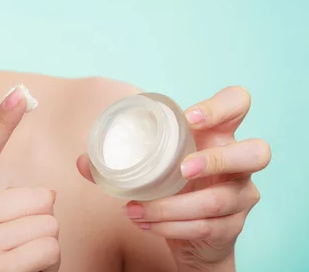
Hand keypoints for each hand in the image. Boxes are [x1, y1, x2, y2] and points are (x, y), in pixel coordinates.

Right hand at [0, 87, 60, 271]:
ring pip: (49, 224)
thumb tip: (49, 196)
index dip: (1, 120)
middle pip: (41, 197)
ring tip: (17, 265)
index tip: (18, 93)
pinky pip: (49, 248)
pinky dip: (47, 265)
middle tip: (15, 250)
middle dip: (41, 225)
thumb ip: (3, 206)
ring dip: (45, 249)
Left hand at [78, 86, 270, 269]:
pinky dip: (170, 226)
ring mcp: (241, 196)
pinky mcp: (232, 226)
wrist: (193, 235)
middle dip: (218, 159)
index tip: (190, 117)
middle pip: (257, 152)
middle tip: (182, 170)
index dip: (221, 106)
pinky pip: (205, 226)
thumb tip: (83, 161)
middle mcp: (238, 163)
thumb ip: (118, 162)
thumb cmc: (173, 187)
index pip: (238, 103)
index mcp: (218, 135)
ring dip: (172, 206)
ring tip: (136, 209)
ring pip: (220, 199)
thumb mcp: (151, 168)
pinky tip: (144, 223)